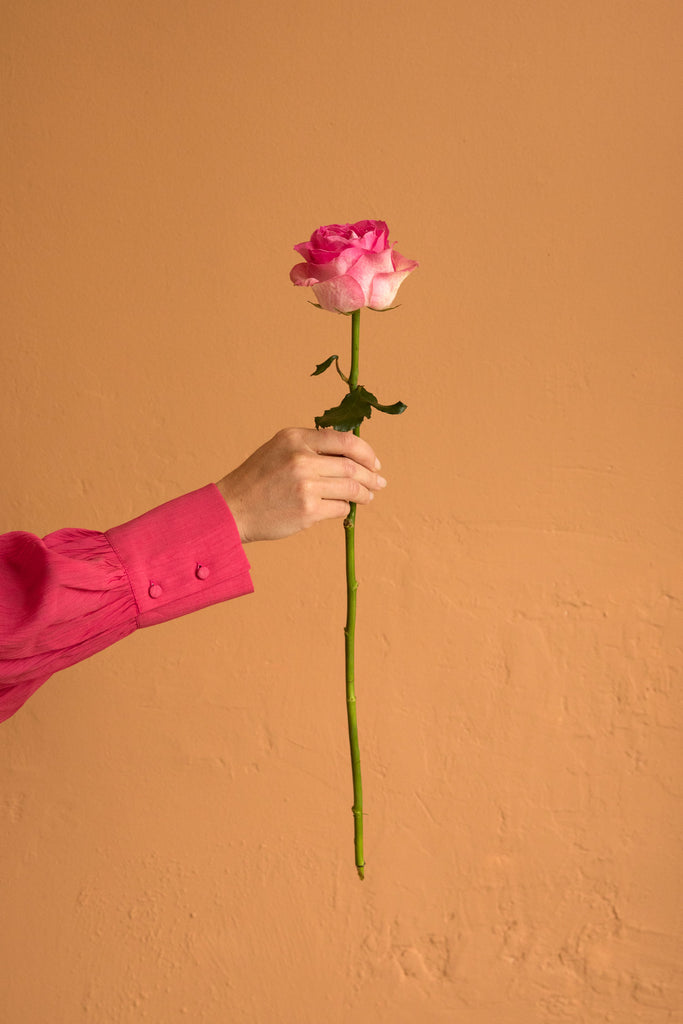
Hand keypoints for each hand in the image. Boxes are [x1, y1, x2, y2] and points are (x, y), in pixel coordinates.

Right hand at [216, 428, 386, 541]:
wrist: (233, 508)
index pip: (344, 440)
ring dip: (364, 493)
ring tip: (368, 496)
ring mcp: (306, 485)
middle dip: (371, 475)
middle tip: (379, 482)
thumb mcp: (279, 449)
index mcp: (296, 438)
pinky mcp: (308, 510)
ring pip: (351, 488)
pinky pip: (340, 508)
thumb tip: (349, 452)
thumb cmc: (258, 480)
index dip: (366, 452)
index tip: (374, 462)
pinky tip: (344, 509)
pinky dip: (346, 509)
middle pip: (352, 465)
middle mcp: (302, 458)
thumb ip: (310, 446)